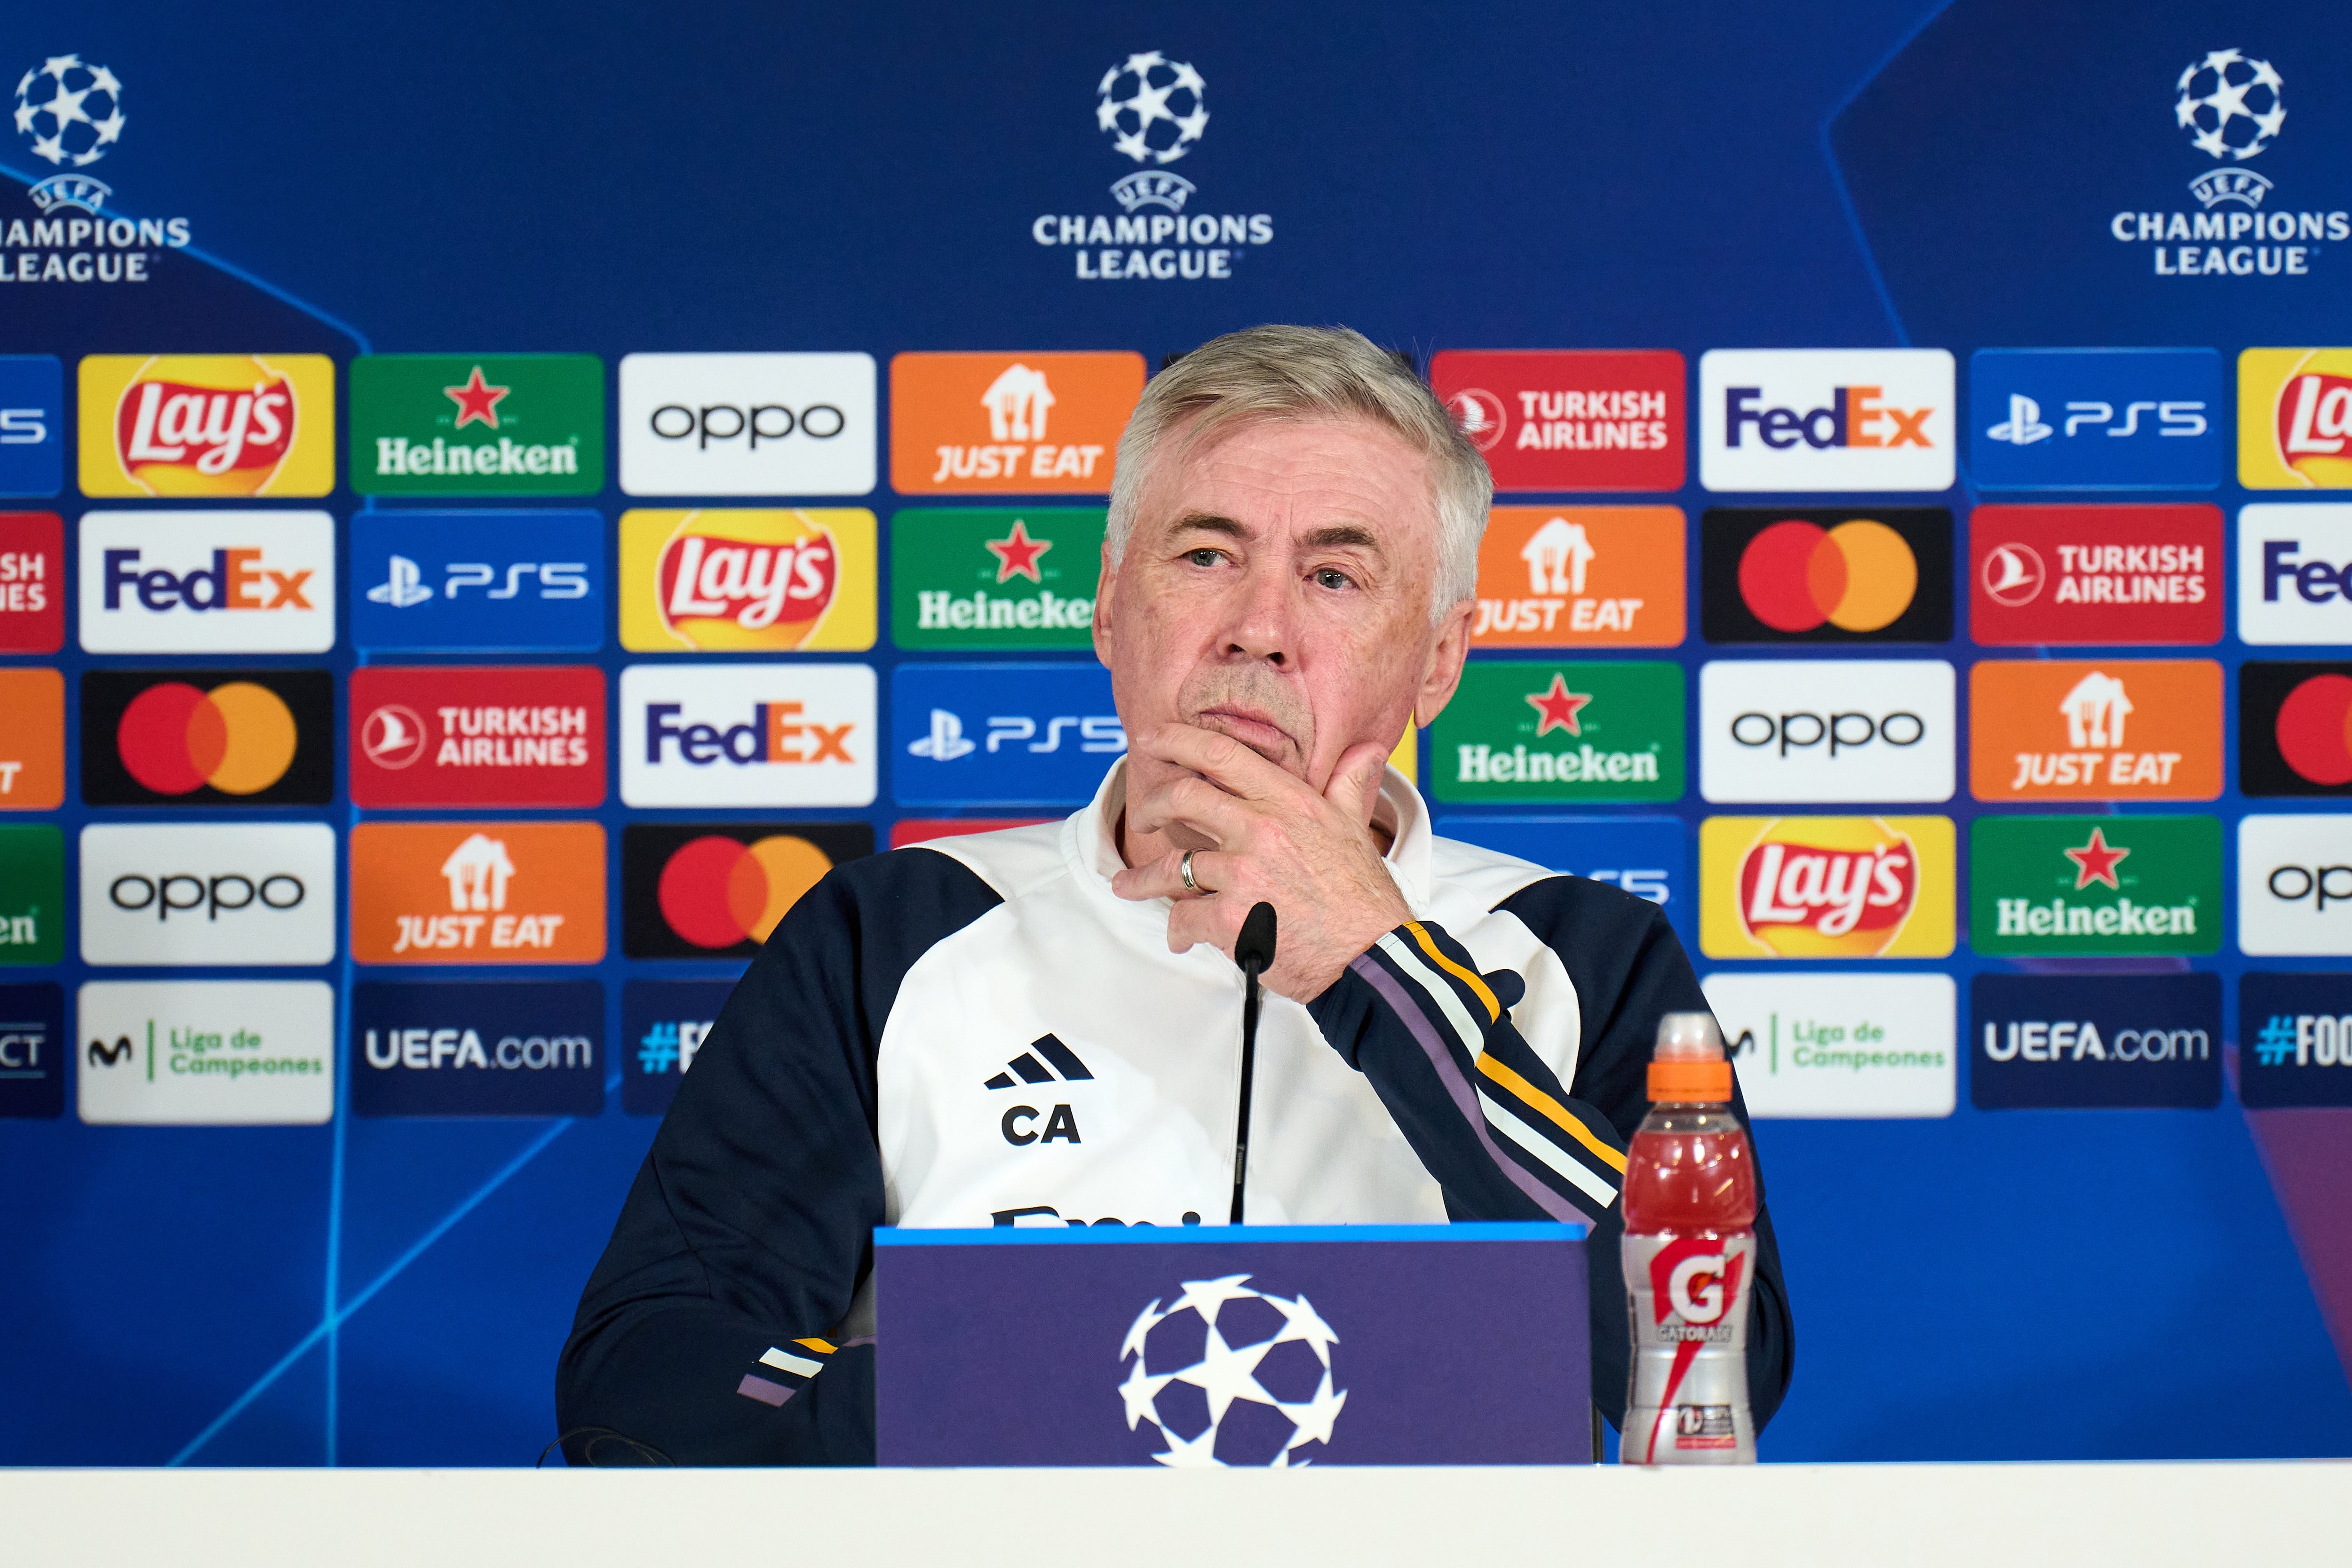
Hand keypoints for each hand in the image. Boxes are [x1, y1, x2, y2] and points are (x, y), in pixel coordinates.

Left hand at [1110, 723, 1410, 1000]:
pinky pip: (1184, 917)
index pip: (1222, 755)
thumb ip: (1349, 785)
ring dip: (1142, 879)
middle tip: (1142, 816)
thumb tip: (1366, 750)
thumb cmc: (1364, 896)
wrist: (1372, 956)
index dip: (1179, 741)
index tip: (1154, 740)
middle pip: (1182, 797)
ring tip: (1127, 885)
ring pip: (1173, 865)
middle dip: (1151, 804)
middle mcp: (1261, 828)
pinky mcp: (1232, 919)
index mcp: (1289, 801)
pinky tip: (1180, 937)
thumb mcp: (1355, 828)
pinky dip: (1178, 930)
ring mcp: (1243, 873)